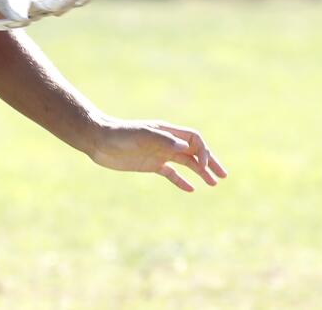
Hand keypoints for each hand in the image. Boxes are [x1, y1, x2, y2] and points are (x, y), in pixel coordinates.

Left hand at [89, 119, 227, 191]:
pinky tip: (191, 189)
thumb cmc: (119, 135)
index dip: (203, 151)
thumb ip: (163, 141)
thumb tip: (186, 148)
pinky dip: (181, 181)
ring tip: (213, 184)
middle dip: (209, 162)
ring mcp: (159, 154)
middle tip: (223, 176)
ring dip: (200, 172)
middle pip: (194, 152)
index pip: (193, 139)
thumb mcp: (141, 136)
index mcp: (166, 132)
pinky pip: (171, 173)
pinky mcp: (150, 164)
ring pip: (186, 163)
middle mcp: (166, 142)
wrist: (98, 140)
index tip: (203, 166)